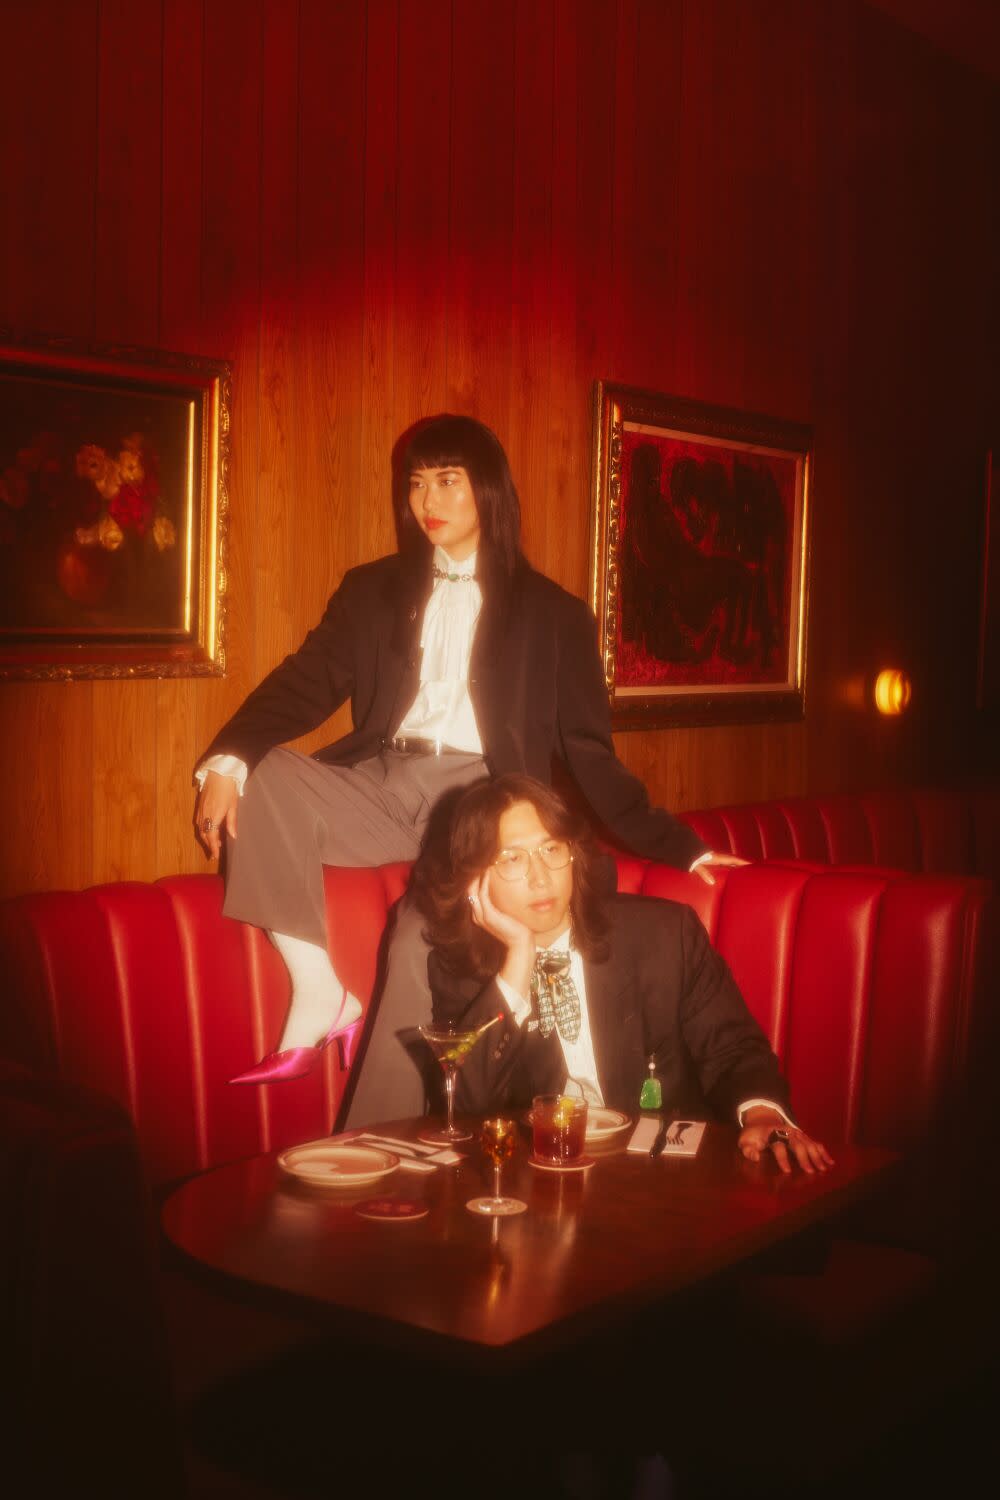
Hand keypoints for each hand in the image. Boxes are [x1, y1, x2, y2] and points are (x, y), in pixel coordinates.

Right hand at [194, 771, 238, 860]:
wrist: (219, 772)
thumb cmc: (228, 788)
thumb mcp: (233, 805)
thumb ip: (231, 822)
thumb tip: (233, 836)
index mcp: (214, 815)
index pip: (211, 836)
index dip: (213, 847)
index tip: (216, 856)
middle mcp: (204, 814)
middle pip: (204, 834)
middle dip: (209, 845)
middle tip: (215, 853)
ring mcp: (200, 810)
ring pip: (200, 829)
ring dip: (206, 837)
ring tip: (215, 843)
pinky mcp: (199, 805)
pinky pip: (199, 822)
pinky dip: (203, 829)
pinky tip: (210, 829)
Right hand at [467, 872, 535, 997]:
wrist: (520, 942)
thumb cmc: (516, 927)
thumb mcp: (505, 914)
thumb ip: (500, 904)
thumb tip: (502, 890)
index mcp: (480, 915)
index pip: (471, 894)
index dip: (473, 881)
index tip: (478, 867)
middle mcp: (477, 915)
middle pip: (468, 891)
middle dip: (472, 876)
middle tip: (477, 862)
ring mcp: (482, 915)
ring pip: (472, 891)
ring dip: (476, 877)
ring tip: (481, 864)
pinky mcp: (489, 915)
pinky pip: (482, 894)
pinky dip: (483, 882)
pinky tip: (487, 872)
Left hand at [693, 851, 748, 885]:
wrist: (685, 847)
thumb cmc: (691, 857)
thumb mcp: (697, 866)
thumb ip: (704, 873)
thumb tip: (712, 882)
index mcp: (716, 857)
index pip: (732, 860)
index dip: (742, 862)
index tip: (752, 864)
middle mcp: (717, 856)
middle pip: (733, 860)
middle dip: (742, 864)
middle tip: (752, 869)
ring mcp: (715, 857)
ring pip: (728, 861)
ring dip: (736, 865)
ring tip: (744, 871)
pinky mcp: (711, 858)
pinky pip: (723, 862)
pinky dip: (729, 865)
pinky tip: (730, 870)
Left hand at [738, 1109, 833, 1175]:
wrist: (762, 1118)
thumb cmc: (753, 1134)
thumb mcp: (745, 1140)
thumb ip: (748, 1150)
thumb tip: (755, 1157)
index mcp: (772, 1133)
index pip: (778, 1146)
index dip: (782, 1158)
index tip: (787, 1171)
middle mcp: (787, 1132)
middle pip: (797, 1144)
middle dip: (804, 1158)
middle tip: (810, 1172)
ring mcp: (796, 1133)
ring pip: (808, 1143)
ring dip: (816, 1156)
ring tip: (823, 1169)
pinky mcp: (803, 1136)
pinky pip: (815, 1143)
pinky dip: (823, 1152)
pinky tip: (830, 1161)